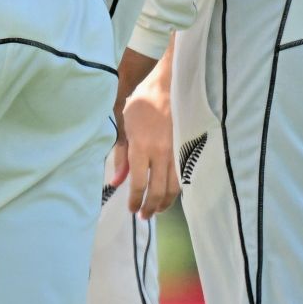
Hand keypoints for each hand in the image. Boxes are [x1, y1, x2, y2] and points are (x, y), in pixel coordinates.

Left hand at [116, 48, 178, 218]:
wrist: (168, 88)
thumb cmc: (141, 105)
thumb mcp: (124, 127)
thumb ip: (121, 156)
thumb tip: (116, 182)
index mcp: (141, 146)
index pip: (139, 183)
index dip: (135, 200)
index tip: (131, 209)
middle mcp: (160, 153)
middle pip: (158, 191)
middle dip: (150, 207)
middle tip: (143, 216)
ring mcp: (176, 152)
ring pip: (174, 188)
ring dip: (165, 203)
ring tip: (156, 210)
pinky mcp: (186, 151)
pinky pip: (183, 178)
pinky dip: (177, 191)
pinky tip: (170, 196)